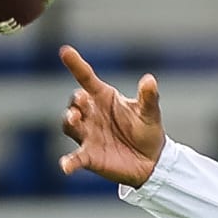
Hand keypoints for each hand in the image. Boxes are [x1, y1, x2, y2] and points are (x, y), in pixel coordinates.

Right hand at [57, 45, 165, 187]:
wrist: (151, 161)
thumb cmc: (147, 130)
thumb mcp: (150, 113)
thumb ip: (148, 98)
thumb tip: (150, 80)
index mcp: (104, 98)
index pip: (86, 78)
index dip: (75, 64)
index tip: (65, 51)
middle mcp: (92, 114)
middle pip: (75, 104)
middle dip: (76, 101)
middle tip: (81, 101)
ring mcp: (88, 135)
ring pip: (70, 125)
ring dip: (69, 121)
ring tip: (74, 119)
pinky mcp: (89, 156)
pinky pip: (75, 158)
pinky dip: (69, 162)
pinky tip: (66, 166)